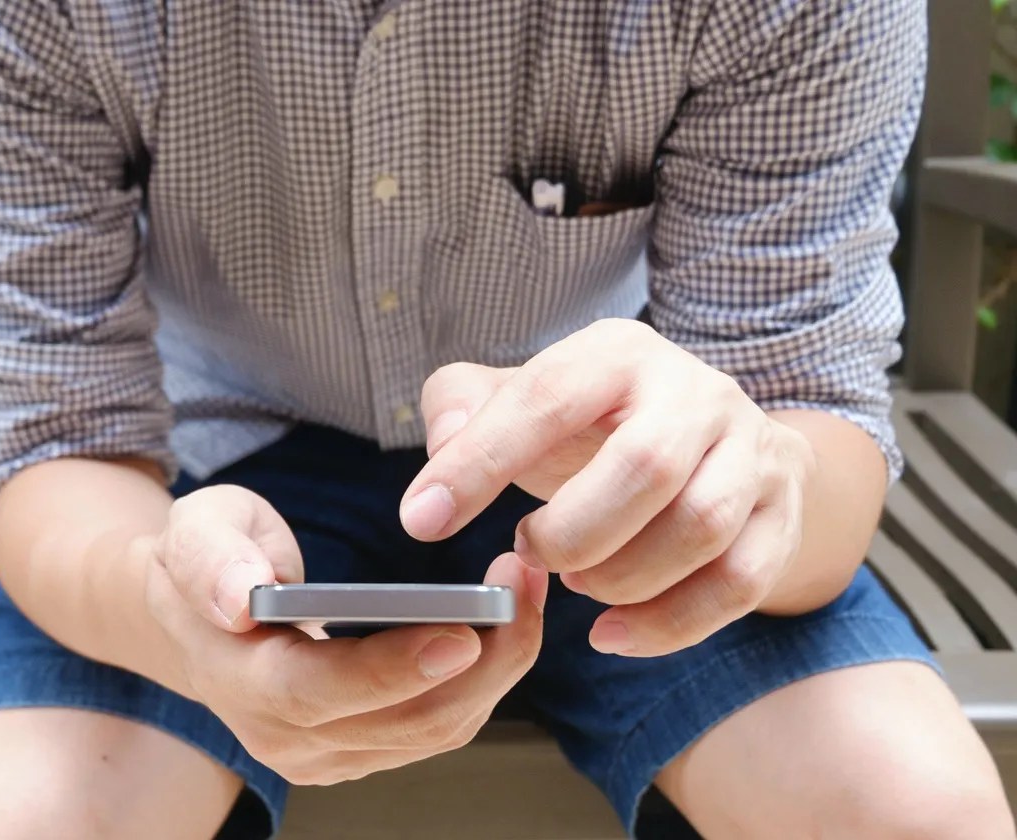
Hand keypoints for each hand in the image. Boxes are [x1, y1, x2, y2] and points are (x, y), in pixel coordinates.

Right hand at [141, 485, 548, 784]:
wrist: (200, 619)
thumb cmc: (208, 561)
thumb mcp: (195, 529)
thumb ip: (211, 557)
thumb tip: (240, 596)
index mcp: (240, 681)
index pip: (319, 692)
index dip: (392, 670)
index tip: (463, 633)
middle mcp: (285, 738)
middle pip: (403, 721)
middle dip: (483, 659)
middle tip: (522, 582)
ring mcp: (328, 754)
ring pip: (436, 729)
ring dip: (498, 667)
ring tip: (525, 589)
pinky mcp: (363, 751)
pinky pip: (438, 726)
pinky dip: (483, 678)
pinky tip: (505, 622)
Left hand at [401, 319, 815, 656]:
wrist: (711, 438)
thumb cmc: (590, 424)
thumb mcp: (520, 396)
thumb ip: (461, 405)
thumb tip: (442, 446)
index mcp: (616, 354)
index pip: (545, 400)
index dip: (479, 462)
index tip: (422, 521)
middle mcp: (695, 392)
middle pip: (644, 467)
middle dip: (572, 530)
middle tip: (529, 551)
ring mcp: (750, 452)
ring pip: (700, 527)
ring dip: (622, 576)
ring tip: (577, 581)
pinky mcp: (780, 514)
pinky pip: (740, 582)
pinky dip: (670, 624)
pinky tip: (612, 634)